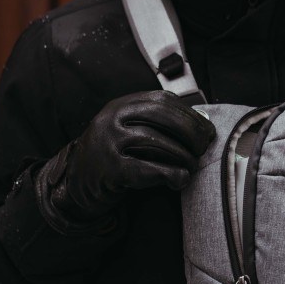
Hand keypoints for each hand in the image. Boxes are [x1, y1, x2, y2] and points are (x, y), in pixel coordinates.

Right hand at [36, 90, 215, 227]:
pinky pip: (147, 169)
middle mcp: (112, 118)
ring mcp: (108, 142)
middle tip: (203, 148)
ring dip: (183, 156)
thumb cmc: (114, 155)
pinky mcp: (109, 169)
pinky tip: (179, 180)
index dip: (190, 115)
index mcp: (121, 105)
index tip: (207, 130)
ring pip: (158, 142)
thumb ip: (159, 123)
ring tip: (192, 167)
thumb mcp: (130, 130)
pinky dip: (169, 174)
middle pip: (163, 116)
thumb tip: (204, 122)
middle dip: (191, 132)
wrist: (77, 183)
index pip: (163, 100)